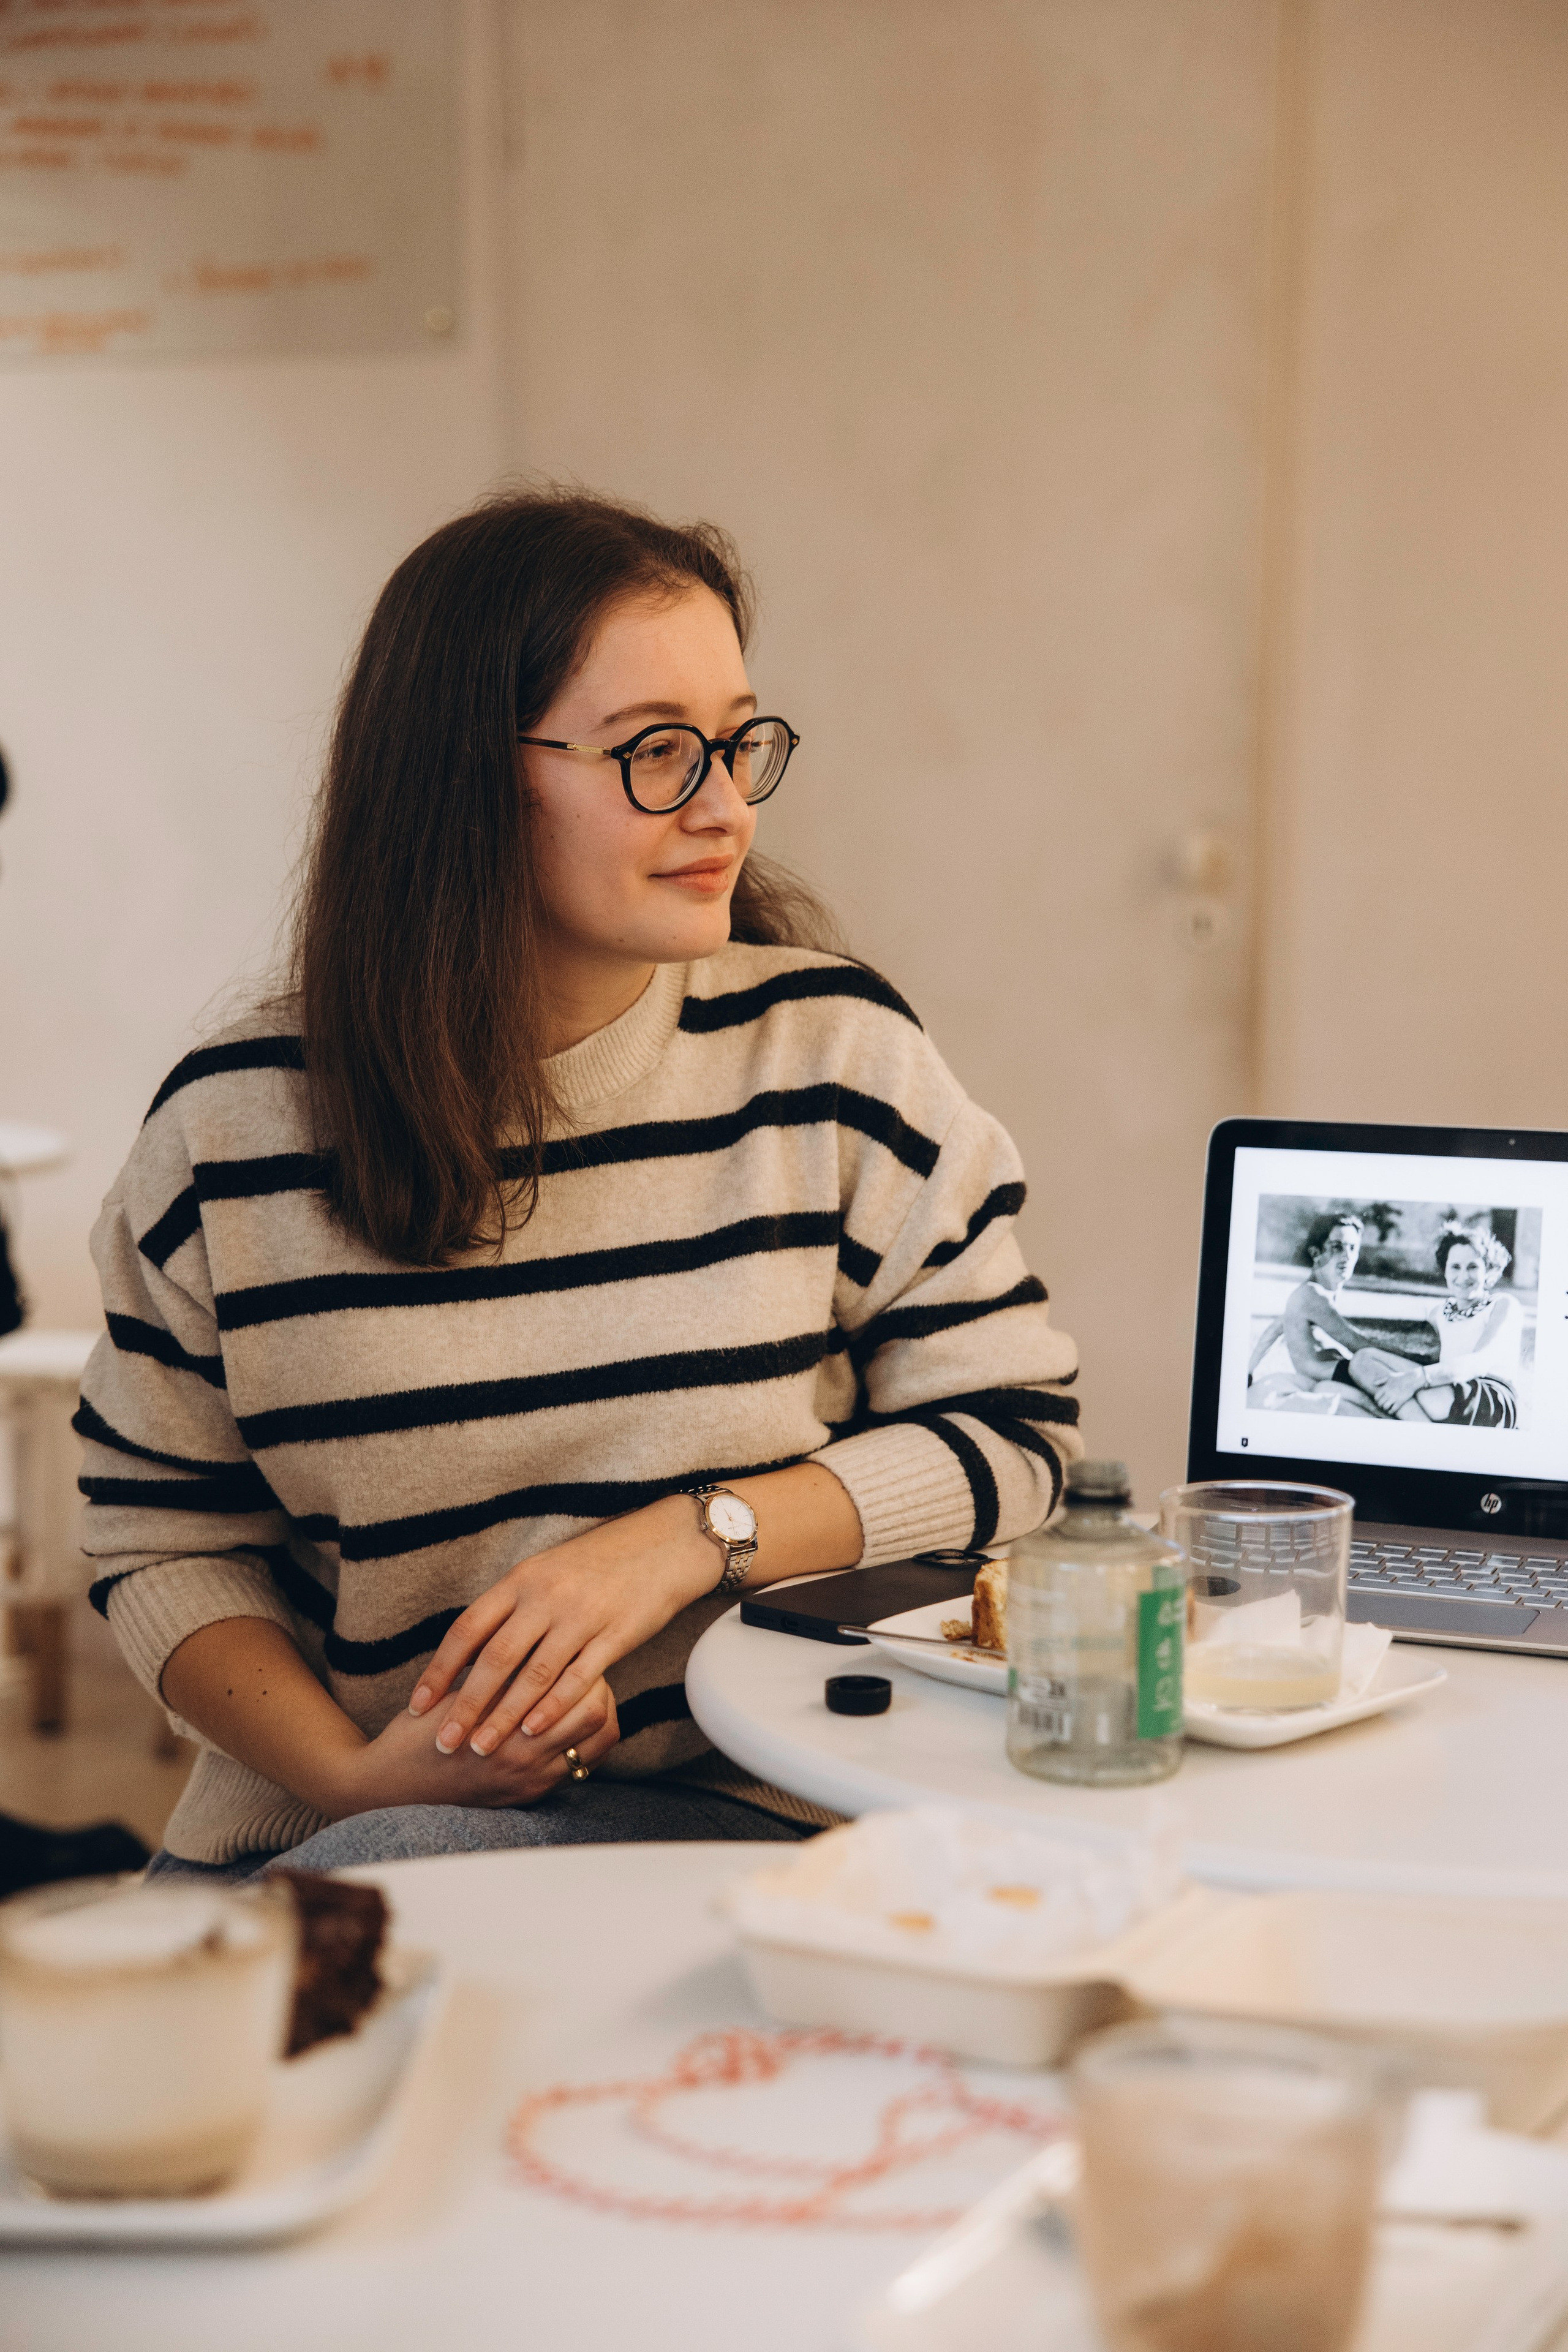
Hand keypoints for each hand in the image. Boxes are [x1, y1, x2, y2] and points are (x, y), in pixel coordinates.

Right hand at [325, 1675, 619, 1817]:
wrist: (391, 1783)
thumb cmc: (420, 1729)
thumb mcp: (461, 1695)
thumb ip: (504, 1676)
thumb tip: (546, 1640)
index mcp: (514, 1735)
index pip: (585, 1702)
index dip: (587, 1670)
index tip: (576, 1647)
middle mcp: (530, 1765)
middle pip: (597, 1723)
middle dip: (598, 1690)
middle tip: (586, 1664)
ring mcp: (532, 1784)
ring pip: (594, 1748)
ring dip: (594, 1719)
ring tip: (581, 1692)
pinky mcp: (527, 1796)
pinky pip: (576, 1770)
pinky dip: (582, 1744)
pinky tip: (569, 1722)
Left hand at [408, 1494, 719, 1755]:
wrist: (663, 1545)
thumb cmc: (597, 1561)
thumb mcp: (544, 1572)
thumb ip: (510, 1606)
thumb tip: (471, 1645)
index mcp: (521, 1579)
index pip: (468, 1629)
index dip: (440, 1669)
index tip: (417, 1704)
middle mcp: (545, 1596)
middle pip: (494, 1658)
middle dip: (465, 1705)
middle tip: (443, 1742)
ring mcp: (580, 1616)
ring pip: (532, 1675)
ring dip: (503, 1716)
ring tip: (481, 1748)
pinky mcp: (614, 1635)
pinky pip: (576, 1677)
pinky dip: (551, 1707)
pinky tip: (532, 1732)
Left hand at [1369, 1366, 1423, 1413]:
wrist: (1411, 1380)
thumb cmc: (1400, 1377)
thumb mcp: (1389, 1376)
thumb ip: (1381, 1380)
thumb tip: (1373, 1383)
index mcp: (1385, 1388)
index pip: (1377, 1397)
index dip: (1376, 1400)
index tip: (1378, 1401)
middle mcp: (1388, 1393)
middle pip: (1380, 1403)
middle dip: (1380, 1405)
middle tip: (1381, 1405)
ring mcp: (1394, 1398)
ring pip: (1385, 1407)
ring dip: (1385, 1408)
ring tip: (1386, 1408)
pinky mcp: (1400, 1401)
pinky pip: (1393, 1409)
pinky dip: (1390, 1411)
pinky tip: (1390, 1411)